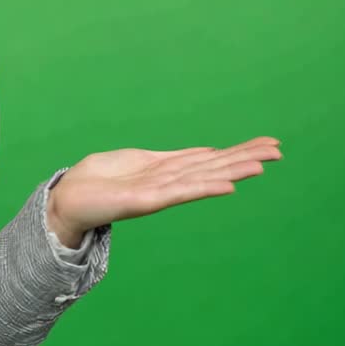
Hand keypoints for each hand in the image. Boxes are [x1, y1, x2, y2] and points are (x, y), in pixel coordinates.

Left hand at [46, 136, 282, 240]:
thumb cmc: (95, 181)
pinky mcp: (144, 201)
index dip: (237, 151)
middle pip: (213, 166)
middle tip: (279, 149)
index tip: (267, 144)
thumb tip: (204, 152)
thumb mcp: (135, 160)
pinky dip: (203, 188)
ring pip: (202, 178)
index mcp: (166, 169)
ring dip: (232, 171)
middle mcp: (168, 181)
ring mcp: (158, 192)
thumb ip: (168, 159)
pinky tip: (227, 185)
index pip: (209, 158)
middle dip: (245, 158)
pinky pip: (178, 192)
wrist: (65, 201)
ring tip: (262, 164)